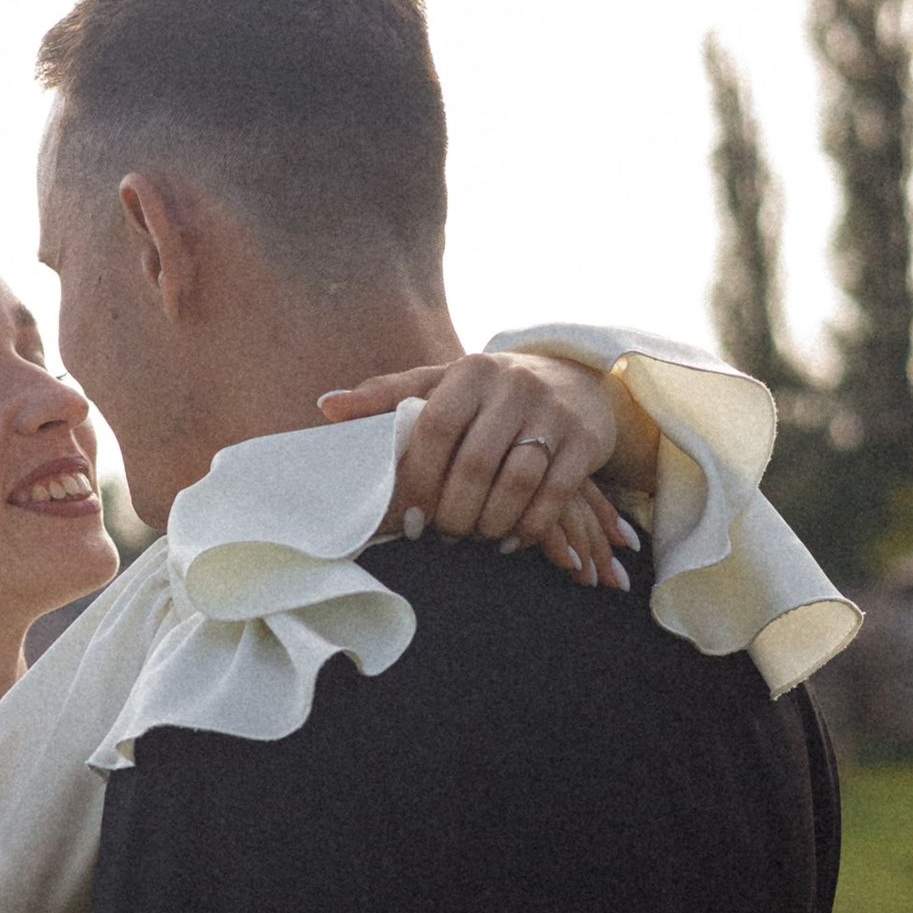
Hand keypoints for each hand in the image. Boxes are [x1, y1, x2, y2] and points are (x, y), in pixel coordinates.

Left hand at [319, 351, 650, 590]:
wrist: (571, 375)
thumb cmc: (488, 391)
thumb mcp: (441, 383)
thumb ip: (387, 395)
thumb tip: (326, 406)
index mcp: (470, 370)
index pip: (436, 429)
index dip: (420, 480)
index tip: (410, 520)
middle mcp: (514, 384)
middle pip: (476, 464)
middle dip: (455, 512)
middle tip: (442, 537)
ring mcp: (554, 411)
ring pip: (517, 481)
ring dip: (490, 523)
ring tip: (474, 540)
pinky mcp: (586, 439)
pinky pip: (556, 494)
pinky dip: (531, 526)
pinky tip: (510, 542)